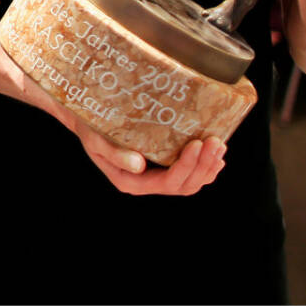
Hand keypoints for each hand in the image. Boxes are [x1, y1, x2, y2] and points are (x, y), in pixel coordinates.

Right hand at [74, 120, 225, 195]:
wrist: (86, 120)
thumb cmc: (90, 127)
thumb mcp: (96, 139)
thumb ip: (115, 154)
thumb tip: (139, 165)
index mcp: (131, 181)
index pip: (167, 182)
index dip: (186, 166)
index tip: (196, 143)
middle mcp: (146, 182)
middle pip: (183, 185)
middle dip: (203, 166)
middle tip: (216, 141)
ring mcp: (155, 176)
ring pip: (190, 182)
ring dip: (208, 167)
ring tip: (219, 145)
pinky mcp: (162, 165)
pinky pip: (189, 174)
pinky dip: (205, 167)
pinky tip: (217, 156)